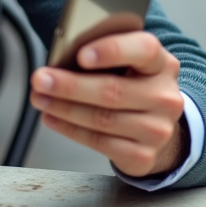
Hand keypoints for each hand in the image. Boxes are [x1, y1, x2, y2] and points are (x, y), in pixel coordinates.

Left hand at [28, 31, 185, 177]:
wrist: (156, 126)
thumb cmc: (133, 86)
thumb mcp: (129, 63)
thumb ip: (104, 54)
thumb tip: (63, 58)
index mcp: (161, 65)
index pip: (144, 50)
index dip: (111, 51)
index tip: (80, 55)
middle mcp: (164, 98)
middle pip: (113, 90)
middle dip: (70, 85)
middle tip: (41, 79)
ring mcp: (157, 130)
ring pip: (102, 119)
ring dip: (63, 108)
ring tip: (41, 98)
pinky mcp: (143, 156)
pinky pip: (99, 142)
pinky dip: (70, 129)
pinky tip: (53, 118)